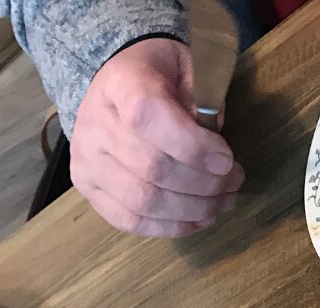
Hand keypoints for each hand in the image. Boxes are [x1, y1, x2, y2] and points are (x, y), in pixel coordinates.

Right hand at [71, 38, 243, 237]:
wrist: (118, 87)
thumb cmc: (159, 76)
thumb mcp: (188, 68)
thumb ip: (204, 101)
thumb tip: (215, 153)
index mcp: (120, 83)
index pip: (148, 117)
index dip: (192, 146)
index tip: (227, 160)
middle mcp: (93, 125)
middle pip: (150, 167)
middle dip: (202, 183)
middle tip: (234, 183)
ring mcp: (86, 161)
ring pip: (142, 201)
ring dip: (190, 210)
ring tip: (221, 204)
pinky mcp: (87, 189)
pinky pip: (129, 221)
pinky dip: (169, 226)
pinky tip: (197, 220)